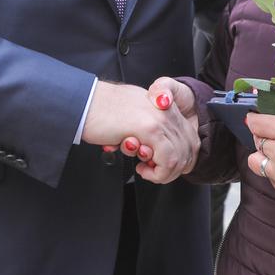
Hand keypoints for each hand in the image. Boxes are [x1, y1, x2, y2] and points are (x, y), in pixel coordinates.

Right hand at [81, 81, 197, 182]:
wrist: (85, 101)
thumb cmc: (101, 111)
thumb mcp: (132, 117)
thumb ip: (147, 131)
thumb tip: (151, 152)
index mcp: (163, 106)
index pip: (189, 136)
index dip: (183, 157)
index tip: (167, 168)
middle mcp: (166, 110)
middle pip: (188, 147)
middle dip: (174, 169)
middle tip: (155, 173)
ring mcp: (159, 118)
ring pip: (179, 156)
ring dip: (164, 173)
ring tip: (146, 171)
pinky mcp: (150, 128)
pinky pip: (168, 160)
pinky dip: (158, 173)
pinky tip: (142, 170)